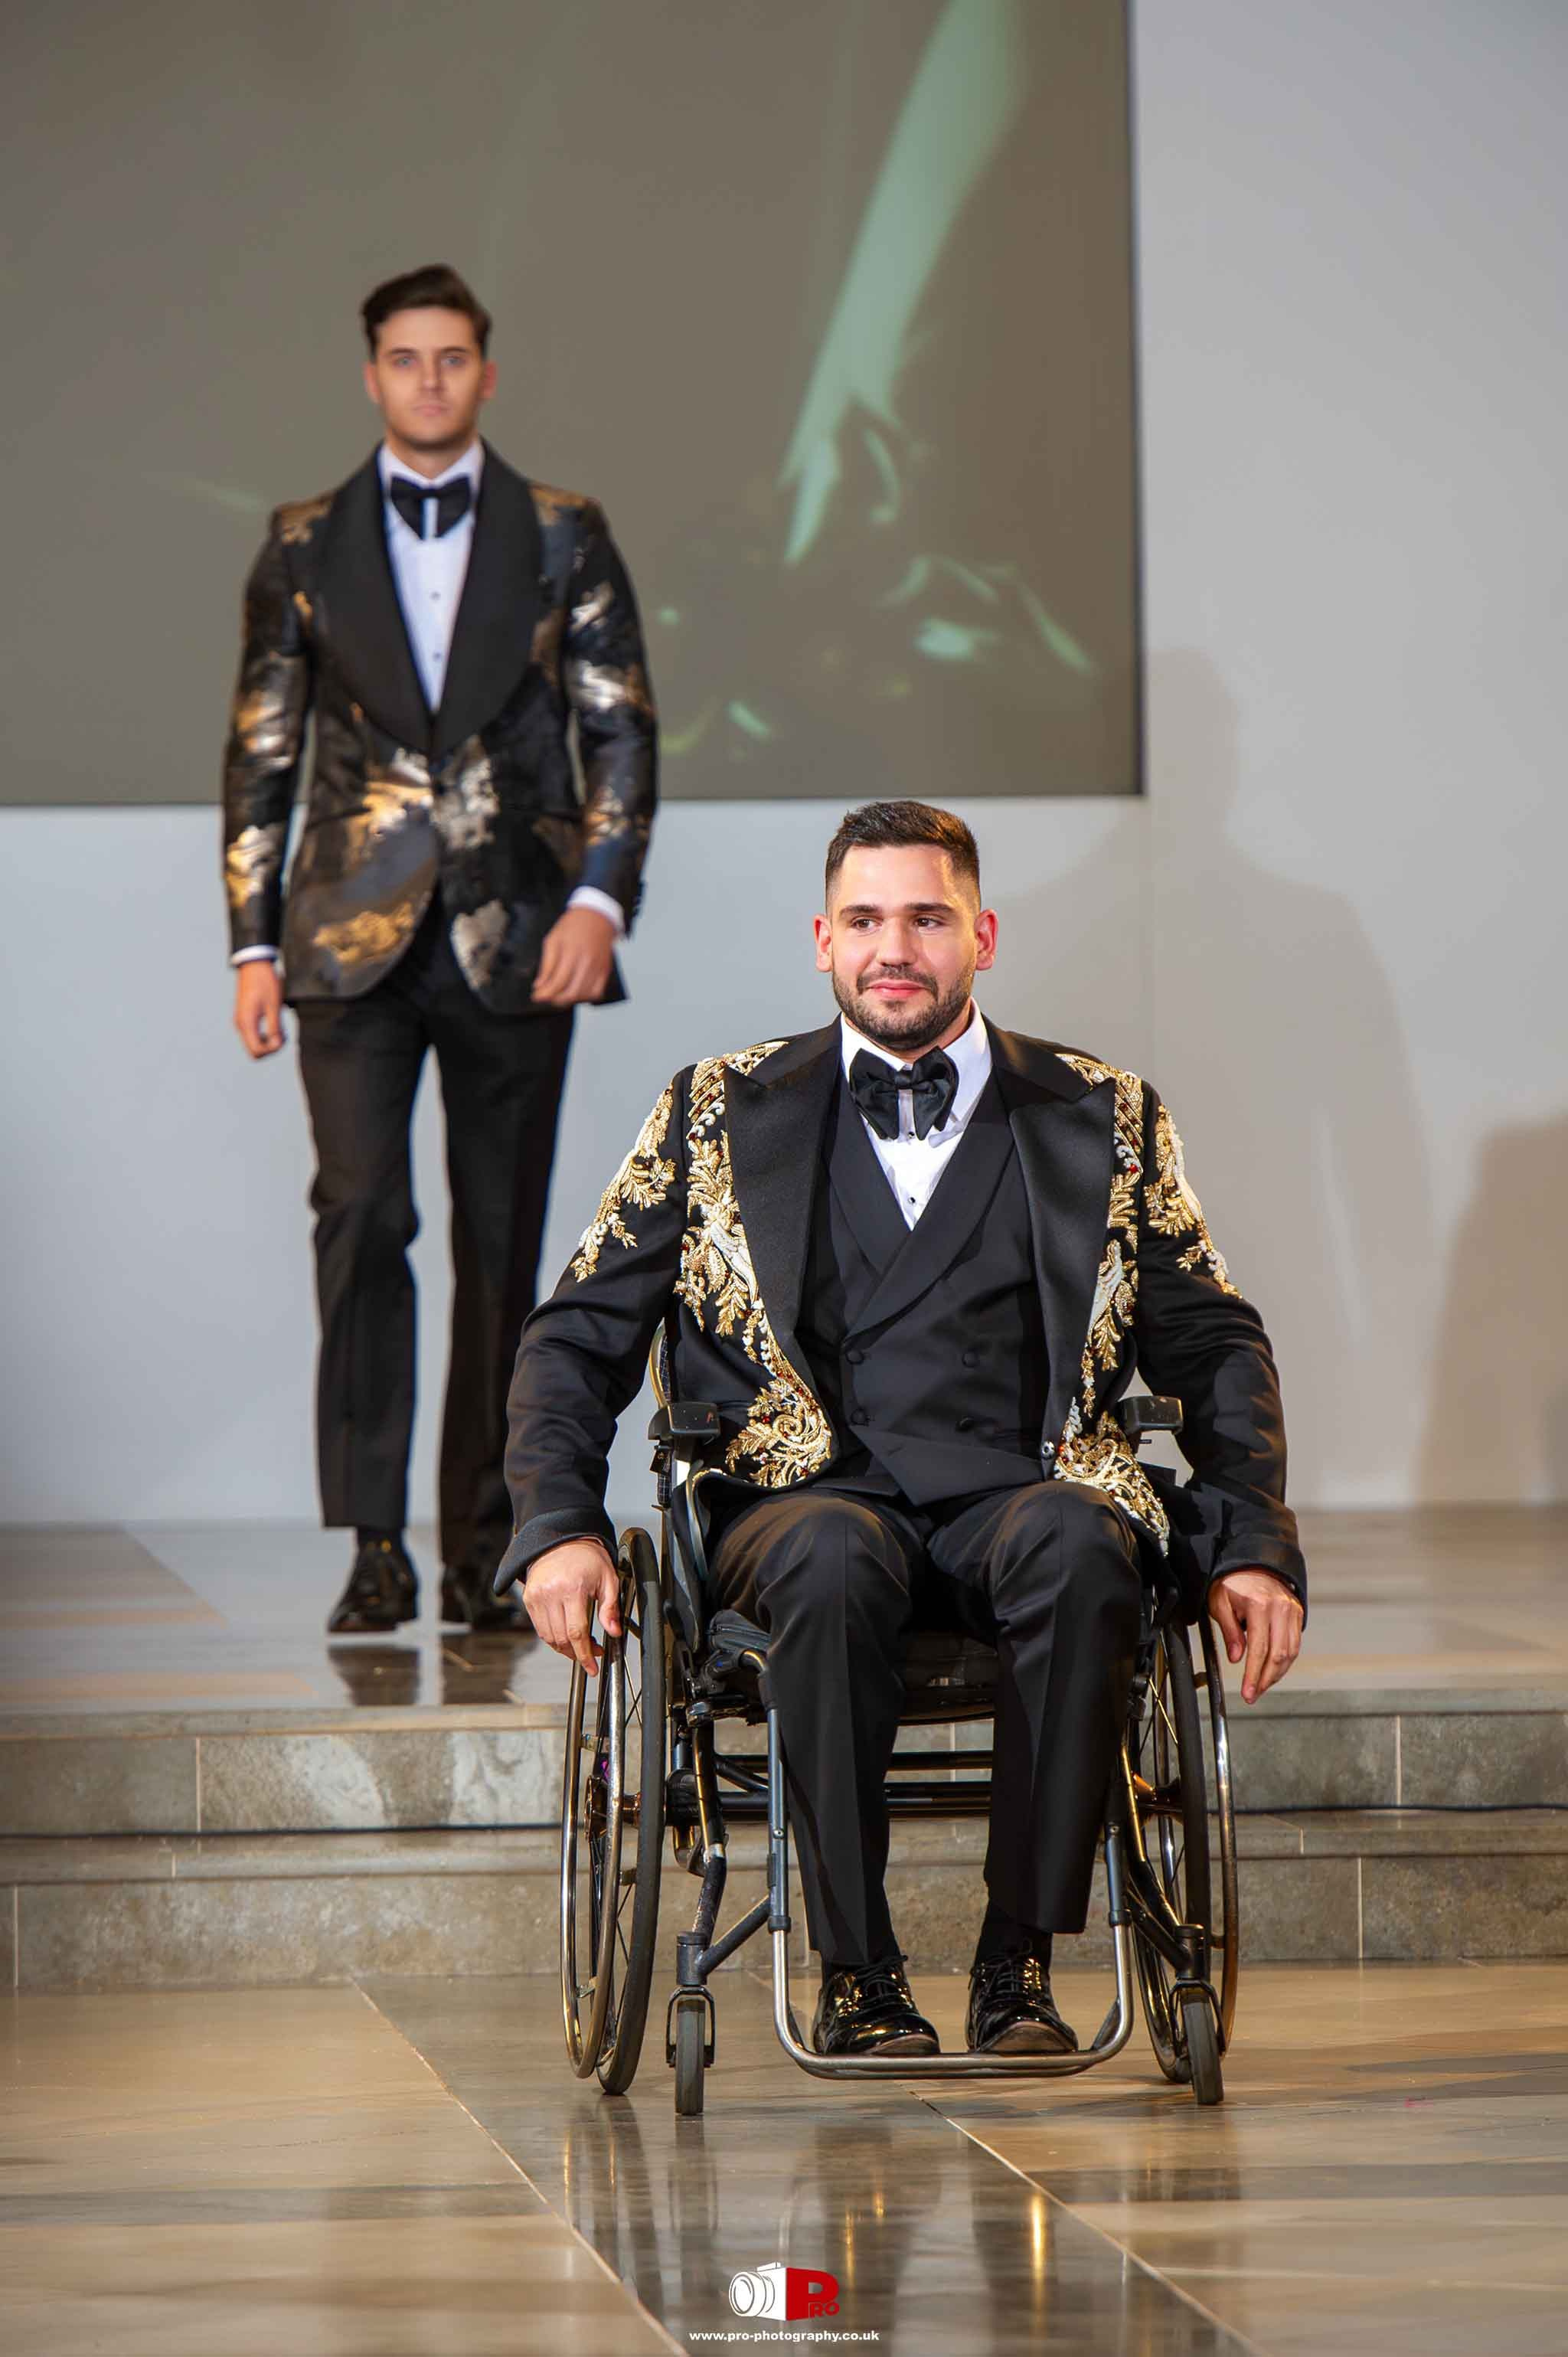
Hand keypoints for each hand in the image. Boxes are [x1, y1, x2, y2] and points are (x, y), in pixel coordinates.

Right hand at [234, 960, 286, 1057]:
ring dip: (269, 1042)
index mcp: (247, 1023)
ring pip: (254, 1043)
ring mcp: (241, 1021)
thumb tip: (276, 1045)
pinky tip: (275, 1025)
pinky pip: (253, 1034)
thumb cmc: (265, 982)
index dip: (272, 1050)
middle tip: (284, 1036)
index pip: (257, 1052)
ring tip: (282, 1030)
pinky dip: (265, 1035)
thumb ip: (275, 1028)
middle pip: (254, 1051)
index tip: (282, 1038)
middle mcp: (241, 1024)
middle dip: (271, 1048)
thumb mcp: (274, 1006)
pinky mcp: (245, 1016)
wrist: (254, 964)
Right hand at [524, 1537, 621, 1675]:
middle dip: (577, 1652)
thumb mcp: (608, 1579)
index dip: (585, 1654)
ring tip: (580, 1645)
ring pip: (549, 1637)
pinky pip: (540, 1628)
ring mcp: (537, 1597)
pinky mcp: (529, 1599)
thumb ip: (610, 1608)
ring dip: (564, 1648)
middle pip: (561, 1638)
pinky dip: (553, 1637)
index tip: (592, 1666)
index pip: (577, 1632)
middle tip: (592, 1652)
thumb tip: (614, 1632)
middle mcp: (551, 1593)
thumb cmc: (587, 1558)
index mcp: (573, 1589)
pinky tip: (565, 1635)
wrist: (562, 1539)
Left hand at [531, 907, 616, 1006]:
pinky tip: (575, 991)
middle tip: (546, 995)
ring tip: (559, 993)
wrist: (596, 916)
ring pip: (583, 995)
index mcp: (571, 953)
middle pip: (571, 993)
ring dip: (568, 1000)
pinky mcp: (605, 970)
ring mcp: (598, 968)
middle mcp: (587, 962)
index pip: (557, 983)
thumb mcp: (552, 940)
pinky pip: (596, 993)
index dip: (545, 994)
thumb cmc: (573, 926)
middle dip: (555, 999)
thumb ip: (546, 965)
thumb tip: (539, 985)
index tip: (536, 996)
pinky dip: (584, 997)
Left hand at [1208, 1568, 1303, 1703]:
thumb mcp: (1220, 1603)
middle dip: (1266, 1679)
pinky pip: (1295, 1644)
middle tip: (1254, 1694)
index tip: (1248, 1691)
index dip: (1253, 1674)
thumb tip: (1236, 1658)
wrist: (1252, 1563)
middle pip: (1278, 1655)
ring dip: (1276, 1674)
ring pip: (1290, 1653)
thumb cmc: (1232, 1583)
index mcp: (1259, 1604)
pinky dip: (1285, 1662)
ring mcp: (1292, 1611)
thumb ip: (1229, 1631)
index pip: (1259, 1648)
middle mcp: (1280, 1608)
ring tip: (1261, 1686)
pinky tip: (1273, 1671)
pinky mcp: (1297, 1614)